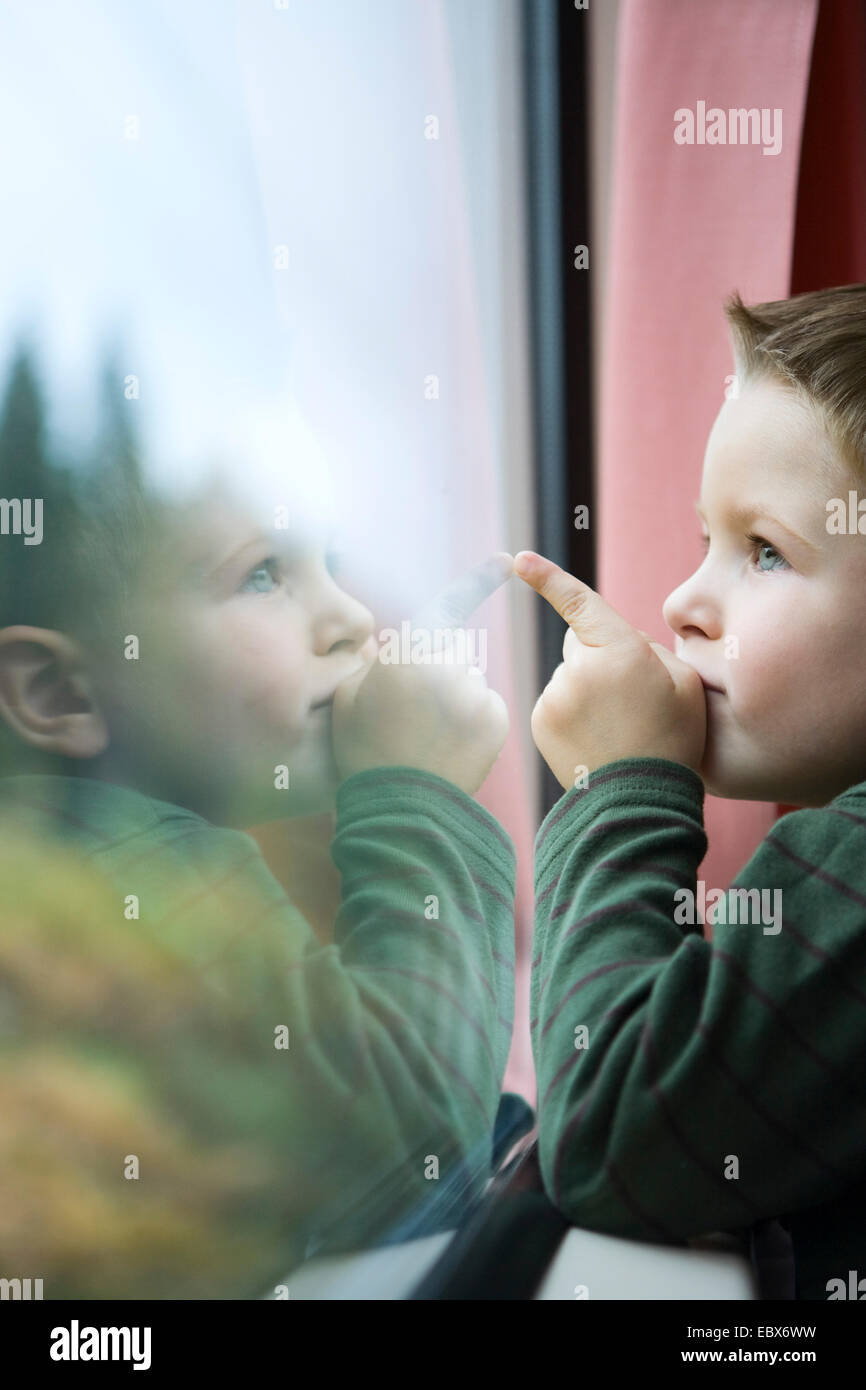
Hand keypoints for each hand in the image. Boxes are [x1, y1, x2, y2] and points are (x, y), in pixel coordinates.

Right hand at [332, 554, 512, 794]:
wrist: (400, 808)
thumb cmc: (363, 750)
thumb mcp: (348, 697)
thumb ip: (371, 662)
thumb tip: (388, 645)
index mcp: (408, 652)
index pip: (449, 604)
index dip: (478, 579)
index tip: (505, 559)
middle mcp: (447, 664)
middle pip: (455, 649)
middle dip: (441, 666)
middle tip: (416, 708)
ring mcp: (474, 691)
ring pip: (470, 678)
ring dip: (456, 696)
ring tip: (430, 734)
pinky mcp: (495, 717)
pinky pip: (486, 704)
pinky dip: (474, 718)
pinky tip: (451, 744)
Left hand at [514, 550, 705, 789]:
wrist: (639, 802)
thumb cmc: (673, 739)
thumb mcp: (685, 683)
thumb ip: (650, 650)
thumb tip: (619, 644)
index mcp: (618, 652)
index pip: (579, 603)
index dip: (548, 578)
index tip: (519, 560)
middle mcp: (577, 669)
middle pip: (580, 642)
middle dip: (599, 654)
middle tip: (631, 695)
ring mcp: (554, 697)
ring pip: (570, 673)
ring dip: (588, 687)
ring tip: (618, 726)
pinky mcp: (541, 721)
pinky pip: (558, 699)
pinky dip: (573, 710)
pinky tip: (598, 736)